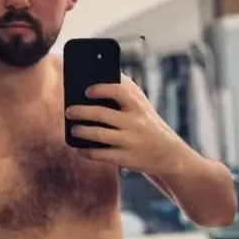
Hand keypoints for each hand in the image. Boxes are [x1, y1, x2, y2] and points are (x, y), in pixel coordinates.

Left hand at [65, 74, 184, 175]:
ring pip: (98, 135)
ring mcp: (130, 141)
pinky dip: (87, 152)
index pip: (119, 91)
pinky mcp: (126, 158)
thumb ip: (125, 90)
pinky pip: (101, 154)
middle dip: (81, 112)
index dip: (100, 89)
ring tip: (74, 130)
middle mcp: (135, 123)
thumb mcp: (142, 106)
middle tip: (69, 111)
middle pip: (101, 114)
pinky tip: (80, 149)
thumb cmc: (148, 124)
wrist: (168, 154)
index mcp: (138, 106)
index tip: (87, 91)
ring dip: (81, 131)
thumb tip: (96, 79)